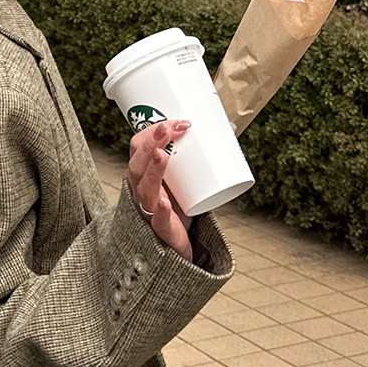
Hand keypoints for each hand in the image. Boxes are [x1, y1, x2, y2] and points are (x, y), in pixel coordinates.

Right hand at [126, 120, 192, 262]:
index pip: (138, 149)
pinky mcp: (161, 230)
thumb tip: (230, 128)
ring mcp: (149, 211)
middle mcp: (142, 191)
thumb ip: (204, 154)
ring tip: (163, 155)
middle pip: (136, 165)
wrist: (178, 244)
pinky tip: (165, 203)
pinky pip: (158, 221)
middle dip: (151, 144)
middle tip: (169, 129)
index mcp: (144, 176)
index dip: (152, 132)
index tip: (178, 122)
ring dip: (153, 171)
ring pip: (144, 189)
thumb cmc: (179, 207)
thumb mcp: (186, 178)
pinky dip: (161, 211)